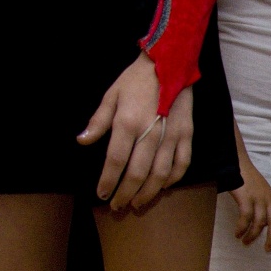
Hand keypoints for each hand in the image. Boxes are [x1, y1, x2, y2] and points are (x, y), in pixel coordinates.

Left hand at [78, 54, 191, 208]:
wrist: (170, 64)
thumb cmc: (136, 79)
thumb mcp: (111, 95)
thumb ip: (98, 121)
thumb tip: (83, 141)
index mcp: (127, 123)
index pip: (115, 161)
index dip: (107, 181)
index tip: (101, 194)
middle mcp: (150, 134)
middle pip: (137, 173)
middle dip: (125, 193)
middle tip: (118, 206)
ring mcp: (172, 136)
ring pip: (160, 174)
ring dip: (148, 192)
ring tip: (138, 203)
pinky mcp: (187, 135)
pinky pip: (181, 164)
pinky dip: (173, 179)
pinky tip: (163, 187)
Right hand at [230, 157, 270, 248]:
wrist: (237, 162)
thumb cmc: (246, 177)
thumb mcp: (260, 190)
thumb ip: (264, 203)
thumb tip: (262, 221)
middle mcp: (268, 199)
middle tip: (267, 249)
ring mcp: (258, 199)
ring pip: (259, 224)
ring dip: (252, 236)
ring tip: (245, 242)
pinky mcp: (246, 198)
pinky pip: (246, 218)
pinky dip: (242, 228)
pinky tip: (237, 233)